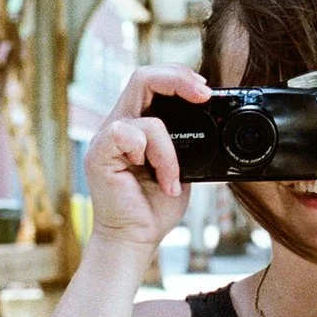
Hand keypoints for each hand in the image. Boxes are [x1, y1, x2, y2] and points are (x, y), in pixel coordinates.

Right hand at [84, 65, 209, 253]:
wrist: (136, 239)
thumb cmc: (155, 206)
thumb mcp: (182, 167)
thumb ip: (188, 142)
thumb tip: (217, 124)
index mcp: (137, 122)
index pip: (152, 82)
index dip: (179, 77)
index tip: (206, 91)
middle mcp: (119, 124)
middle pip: (142, 77)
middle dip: (178, 80)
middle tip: (204, 95)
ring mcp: (106, 139)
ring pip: (147, 118)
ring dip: (169, 151)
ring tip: (172, 179)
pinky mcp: (99, 155)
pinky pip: (128, 134)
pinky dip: (153, 155)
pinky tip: (156, 178)